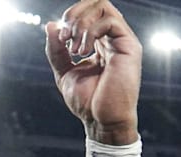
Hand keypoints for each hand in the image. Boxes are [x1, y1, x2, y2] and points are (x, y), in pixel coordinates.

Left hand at [45, 0, 141, 144]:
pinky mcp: (129, 47)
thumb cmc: (87, 102)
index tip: (59, 38)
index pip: (88, 13)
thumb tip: (50, 25)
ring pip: (103, 6)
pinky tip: (81, 52)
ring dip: (81, 23)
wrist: (101, 121)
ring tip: (73, 48)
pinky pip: (109, 21)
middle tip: (64, 36)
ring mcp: (122, 41)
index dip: (70, 17)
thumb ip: (56, 50)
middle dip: (75, 14)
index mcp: (99, 43)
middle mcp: (112, 39)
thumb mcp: (64, 72)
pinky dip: (90, 32)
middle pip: (97, 3)